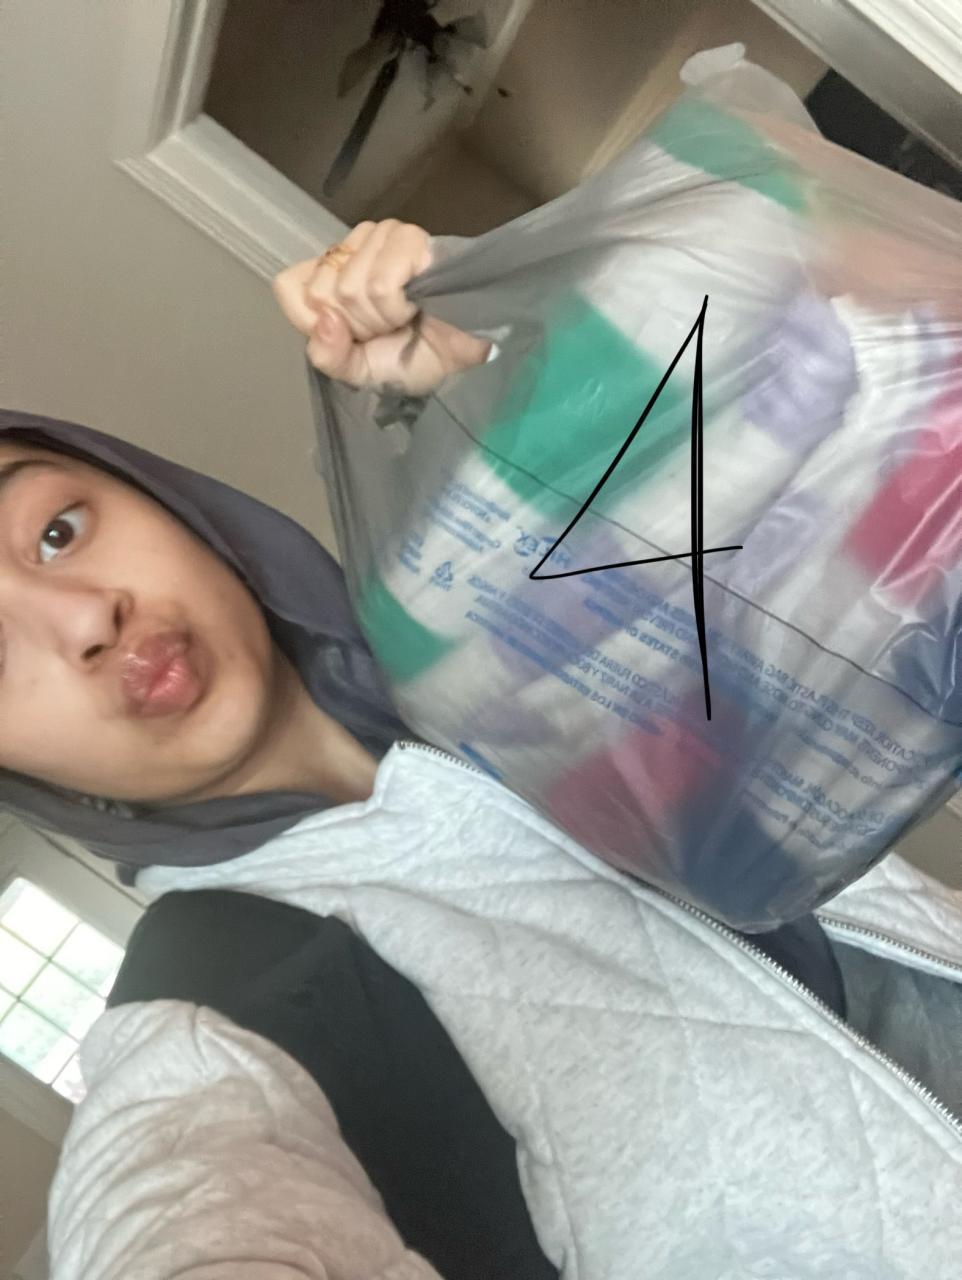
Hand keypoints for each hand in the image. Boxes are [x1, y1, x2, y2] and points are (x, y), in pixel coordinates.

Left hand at [272, 219, 491, 395]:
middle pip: (320, 290)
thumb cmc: (417, 358)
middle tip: (390, 328)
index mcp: (332, 274)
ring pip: (349, 288)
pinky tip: (419, 305)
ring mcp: (380, 237)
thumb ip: (329, 356)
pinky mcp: (409, 239)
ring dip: (381, 319)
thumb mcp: (361, 372)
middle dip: (356, 326)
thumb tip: (324, 320)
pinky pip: (379, 284)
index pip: (289, 286)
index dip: (314, 320)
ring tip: (407, 317)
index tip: (352, 336)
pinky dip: (398, 309)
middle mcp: (352, 248)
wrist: (467, 357)